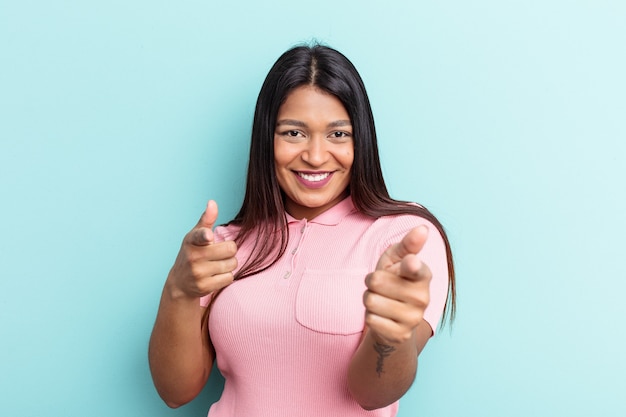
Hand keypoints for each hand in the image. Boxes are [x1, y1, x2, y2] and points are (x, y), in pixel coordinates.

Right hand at [166, 200, 236, 299]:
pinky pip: (229, 278)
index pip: (200, 236)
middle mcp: (193, 257)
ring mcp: (198, 273)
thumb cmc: (191, 254)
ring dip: (229, 264)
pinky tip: (215, 275)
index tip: (209, 237)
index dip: (205, 236)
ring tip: (217, 265)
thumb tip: (212, 202)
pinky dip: (226, 276)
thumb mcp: (194, 236)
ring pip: (232, 264)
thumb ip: (206, 220)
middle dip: (230, 251)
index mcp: (191, 241)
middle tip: (220, 253)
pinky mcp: (204, 287)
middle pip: (230, 249)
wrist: (180, 283)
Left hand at [363, 226, 431, 344]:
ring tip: (381, 300)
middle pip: (376, 281)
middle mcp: (423, 297)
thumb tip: (423, 228)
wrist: (393, 319)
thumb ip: (408, 244)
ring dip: (369, 299)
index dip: (409, 266)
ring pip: (370, 301)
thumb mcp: (396, 259)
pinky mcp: (400, 334)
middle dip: (371, 282)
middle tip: (382, 286)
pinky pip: (370, 319)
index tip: (409, 263)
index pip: (415, 268)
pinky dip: (370, 316)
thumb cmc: (393, 281)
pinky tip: (382, 316)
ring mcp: (413, 318)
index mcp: (423, 275)